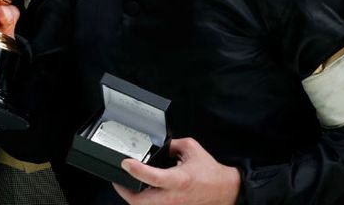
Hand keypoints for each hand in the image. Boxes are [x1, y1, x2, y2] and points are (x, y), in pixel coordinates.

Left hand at [114, 138, 240, 204]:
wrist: (225, 191)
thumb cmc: (210, 172)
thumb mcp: (191, 149)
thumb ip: (171, 145)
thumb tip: (156, 144)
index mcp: (178, 180)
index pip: (152, 177)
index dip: (136, 170)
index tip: (125, 162)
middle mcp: (173, 198)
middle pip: (140, 202)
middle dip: (124, 191)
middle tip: (118, 179)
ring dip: (134, 197)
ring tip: (129, 185)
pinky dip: (145, 201)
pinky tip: (145, 192)